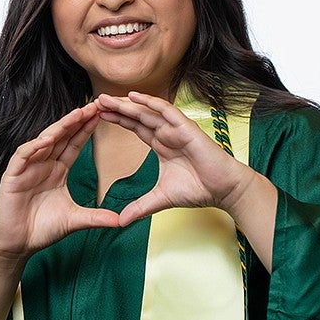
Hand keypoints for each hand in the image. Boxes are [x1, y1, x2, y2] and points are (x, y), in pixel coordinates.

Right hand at [0, 102, 119, 262]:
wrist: (17, 244)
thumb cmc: (42, 229)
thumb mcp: (75, 220)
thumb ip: (96, 217)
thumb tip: (121, 221)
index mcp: (57, 170)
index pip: (73, 144)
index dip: (86, 130)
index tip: (102, 115)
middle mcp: (42, 164)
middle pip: (61, 137)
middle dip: (77, 121)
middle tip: (95, 105)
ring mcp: (27, 168)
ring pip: (43, 141)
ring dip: (59, 127)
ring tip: (76, 115)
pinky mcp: (13, 176)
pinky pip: (23, 156)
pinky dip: (34, 147)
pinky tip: (47, 139)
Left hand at [94, 91, 262, 224]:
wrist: (224, 190)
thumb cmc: (198, 190)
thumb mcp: (160, 198)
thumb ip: (139, 207)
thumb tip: (119, 222)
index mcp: (160, 144)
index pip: (134, 127)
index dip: (117, 121)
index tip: (97, 116)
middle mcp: (167, 133)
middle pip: (137, 116)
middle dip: (116, 109)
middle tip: (95, 102)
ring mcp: (176, 129)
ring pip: (147, 112)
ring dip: (127, 104)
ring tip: (106, 99)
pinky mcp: (187, 128)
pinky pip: (166, 111)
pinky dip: (150, 103)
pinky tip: (134, 96)